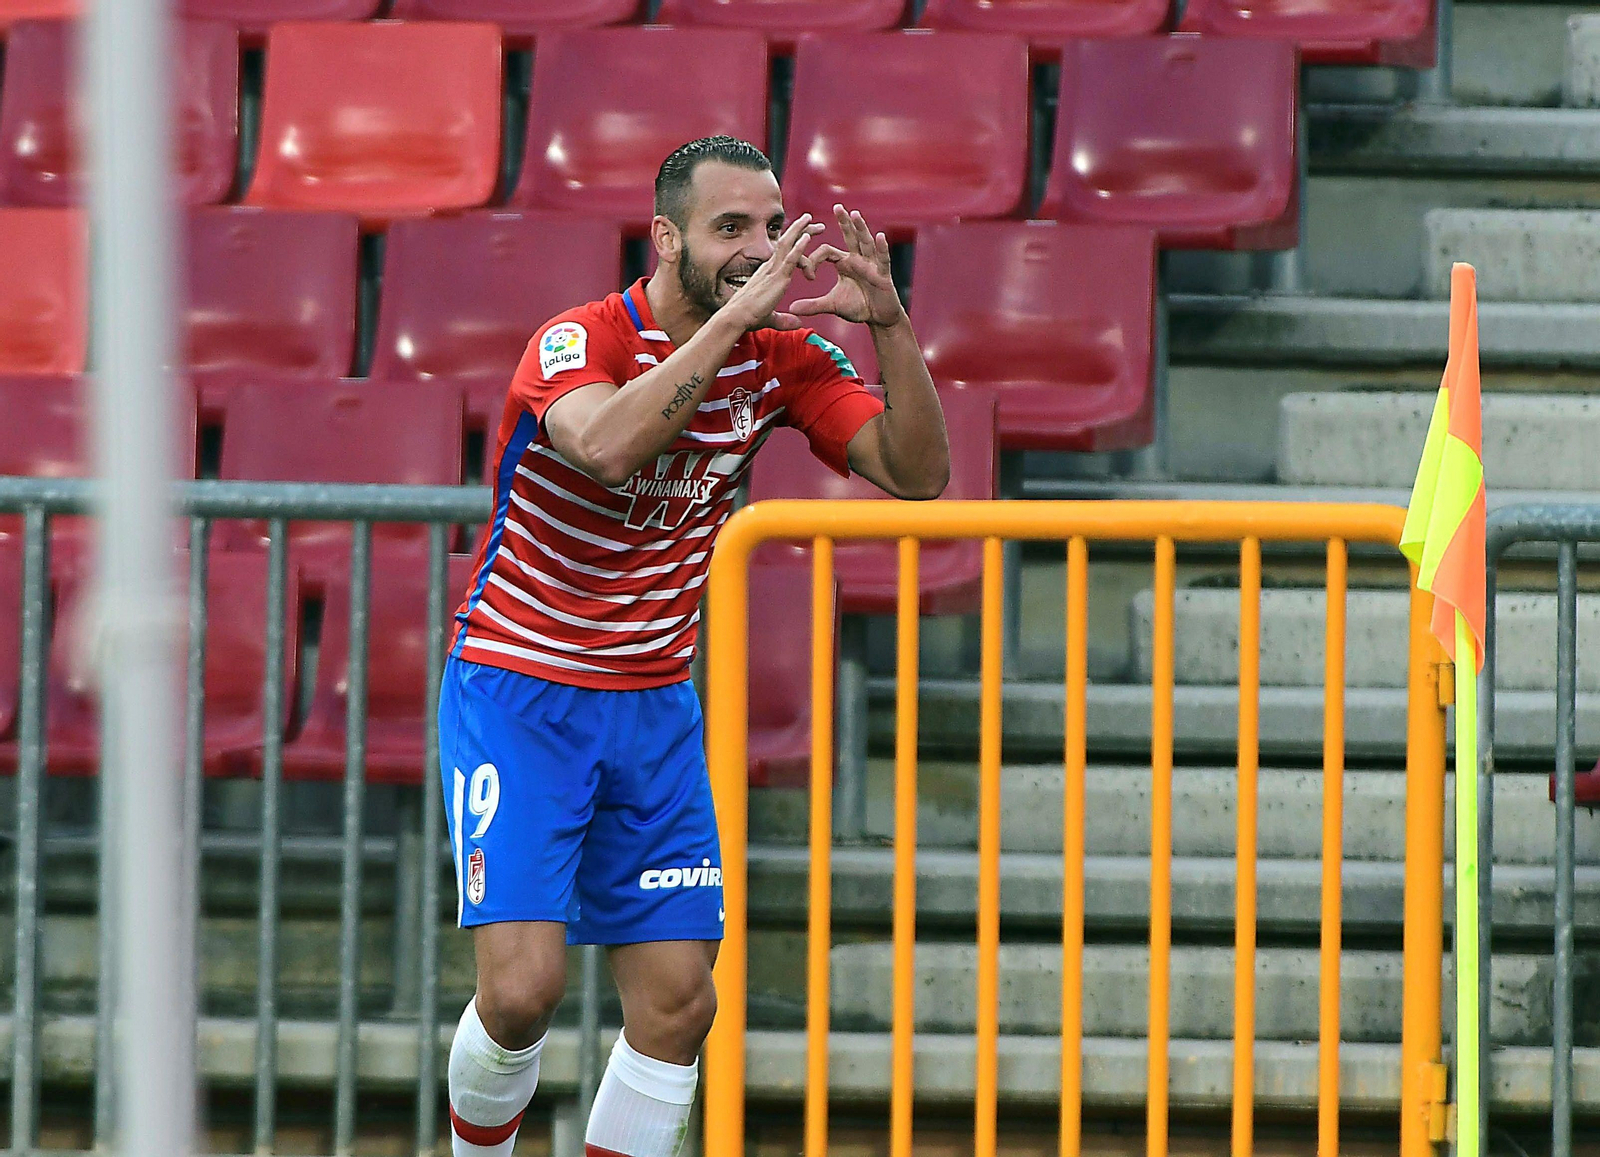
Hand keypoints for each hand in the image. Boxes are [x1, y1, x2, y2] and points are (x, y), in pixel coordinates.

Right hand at [723, 213, 825, 332]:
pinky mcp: (776, 278)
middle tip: (811, 220)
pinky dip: (799, 247)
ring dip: (799, 230)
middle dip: (799, 230)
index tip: (806, 234)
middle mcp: (769, 267)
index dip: (794, 241)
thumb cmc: (748, 317)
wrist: (736, 317)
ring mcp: (772, 271)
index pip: (783, 252)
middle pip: (785, 243)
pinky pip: (789, 259)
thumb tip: (797, 323)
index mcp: (767, 273)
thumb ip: (784, 320)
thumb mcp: (770, 318)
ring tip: (810, 218)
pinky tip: (807, 237)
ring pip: (787, 244)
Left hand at [784, 205, 906, 328]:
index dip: (813, 259)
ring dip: (860, 229)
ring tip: (855, 214)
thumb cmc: (858, 306)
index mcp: (844, 263)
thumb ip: (813, 305)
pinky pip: (882, 259)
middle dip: (844, 222)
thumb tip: (791, 308)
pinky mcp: (883, 274)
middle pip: (850, 236)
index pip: (826, 251)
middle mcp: (858, 259)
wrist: (879, 318)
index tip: (808, 276)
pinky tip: (880, 236)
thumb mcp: (832, 305)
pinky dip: (881, 248)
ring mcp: (872, 265)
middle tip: (837, 206)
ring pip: (866, 243)